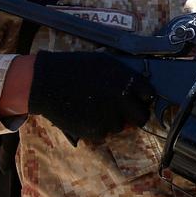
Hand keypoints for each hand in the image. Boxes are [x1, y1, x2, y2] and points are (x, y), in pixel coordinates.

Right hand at [27, 51, 154, 142]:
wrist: (46, 82)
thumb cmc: (75, 68)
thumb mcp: (105, 63)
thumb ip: (124, 76)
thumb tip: (137, 89)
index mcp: (126, 79)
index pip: (149, 95)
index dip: (144, 98)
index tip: (138, 100)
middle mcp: (122, 98)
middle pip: (141, 117)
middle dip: (135, 116)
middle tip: (125, 113)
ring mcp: (109, 116)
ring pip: (121, 126)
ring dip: (113, 121)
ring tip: (96, 109)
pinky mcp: (95, 130)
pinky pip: (104, 133)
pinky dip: (97, 128)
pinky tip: (86, 115)